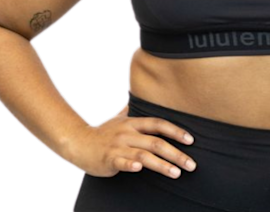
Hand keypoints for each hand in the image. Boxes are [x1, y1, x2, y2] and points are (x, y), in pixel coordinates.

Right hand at [67, 103, 197, 178]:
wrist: (78, 142)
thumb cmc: (103, 133)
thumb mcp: (119, 118)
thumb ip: (131, 109)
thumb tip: (138, 96)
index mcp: (133, 123)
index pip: (158, 124)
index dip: (175, 130)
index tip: (191, 140)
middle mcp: (128, 132)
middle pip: (156, 142)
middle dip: (176, 153)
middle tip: (192, 164)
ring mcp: (118, 146)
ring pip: (143, 154)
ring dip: (161, 164)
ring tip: (177, 173)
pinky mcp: (108, 159)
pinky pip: (121, 162)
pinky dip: (130, 164)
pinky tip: (139, 168)